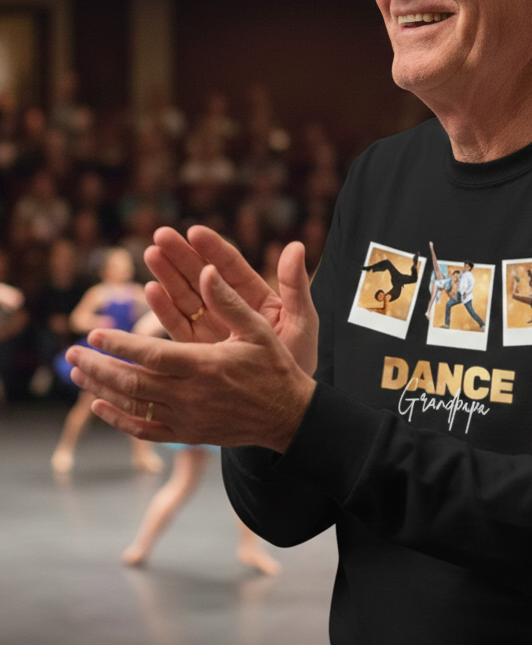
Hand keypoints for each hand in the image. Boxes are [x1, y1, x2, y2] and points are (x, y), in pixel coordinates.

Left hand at [65, 264, 315, 451]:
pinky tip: (100, 407)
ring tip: (77, 374)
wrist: (288, 416)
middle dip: (98, 366)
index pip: (150, 355)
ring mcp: (187, 418)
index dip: (119, 344)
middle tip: (70, 354)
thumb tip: (204, 270)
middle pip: (132, 381)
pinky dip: (119, 420)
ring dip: (101, 389)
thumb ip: (228, 301)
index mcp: (205, 365)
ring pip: (134, 405)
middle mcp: (191, 394)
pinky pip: (146, 430)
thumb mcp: (258, 328)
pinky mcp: (189, 433)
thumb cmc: (274, 367)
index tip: (94, 334)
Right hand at [144, 226, 318, 374]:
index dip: (213, 249)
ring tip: (152, 253)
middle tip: (161, 235)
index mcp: (256, 298)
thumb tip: (297, 245)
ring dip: (168, 275)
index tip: (195, 232)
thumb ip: (296, 286)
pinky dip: (164, 309)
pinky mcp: (198, 349)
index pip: (232, 267)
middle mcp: (231, 309)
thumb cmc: (298, 360)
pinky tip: (151, 290)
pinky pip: (179, 325)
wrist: (283, 407)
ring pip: (187, 297)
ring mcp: (213, 328)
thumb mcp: (303, 321)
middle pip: (203, 276)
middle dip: (182, 255)